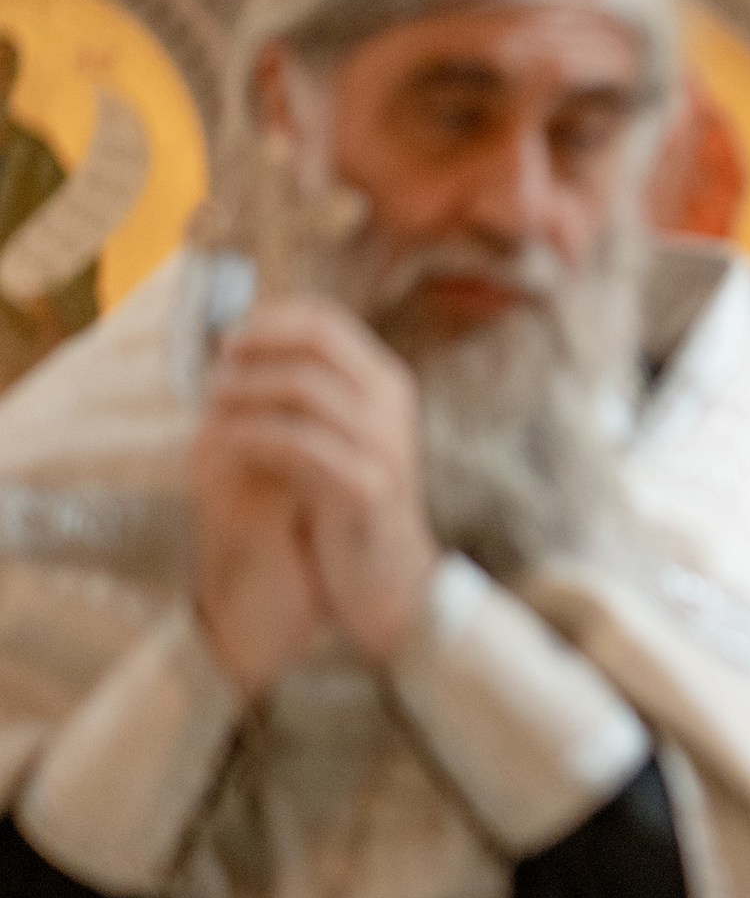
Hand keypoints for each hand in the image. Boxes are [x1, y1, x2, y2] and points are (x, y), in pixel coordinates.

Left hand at [200, 299, 441, 669]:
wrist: (388, 577)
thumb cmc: (347, 503)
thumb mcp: (335, 436)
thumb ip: (305, 393)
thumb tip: (236, 348)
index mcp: (385, 383)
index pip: (325, 320)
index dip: (267, 322)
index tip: (226, 345)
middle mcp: (391, 404)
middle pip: (314, 344)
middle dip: (253, 352)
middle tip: (212, 378)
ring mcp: (384, 443)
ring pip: (303, 387)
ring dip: (244, 393)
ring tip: (211, 412)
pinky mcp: (365, 485)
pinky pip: (298, 443)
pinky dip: (252, 437)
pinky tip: (226, 446)